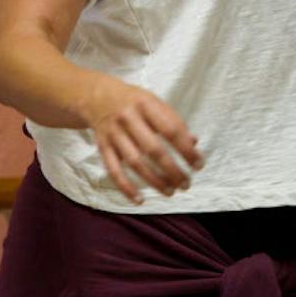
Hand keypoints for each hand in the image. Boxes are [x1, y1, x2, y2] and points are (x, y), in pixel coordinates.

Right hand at [80, 74, 202, 203]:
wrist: (97, 96)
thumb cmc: (134, 102)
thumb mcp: (154, 102)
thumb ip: (173, 121)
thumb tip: (194, 143)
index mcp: (146, 104)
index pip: (171, 129)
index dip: (186, 150)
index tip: (198, 165)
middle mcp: (129, 118)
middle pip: (153, 149)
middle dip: (172, 170)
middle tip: (186, 184)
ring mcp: (114, 134)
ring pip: (135, 163)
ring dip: (154, 181)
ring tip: (171, 191)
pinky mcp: (102, 147)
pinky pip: (114, 171)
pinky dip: (126, 188)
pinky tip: (140, 200)